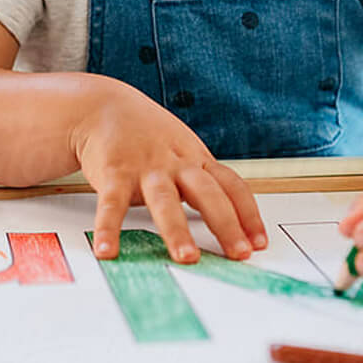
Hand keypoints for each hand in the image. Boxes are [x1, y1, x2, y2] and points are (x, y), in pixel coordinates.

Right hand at [69, 78, 266, 264]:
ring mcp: (146, 167)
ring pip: (164, 200)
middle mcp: (176, 163)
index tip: (259, 243)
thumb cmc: (148, 135)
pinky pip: (113, 203)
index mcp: (197, 159)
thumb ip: (200, 182)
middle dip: (226, 224)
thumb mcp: (183, 151)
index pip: (232, 186)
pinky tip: (108, 250)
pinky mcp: (114, 171)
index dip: (248, 214)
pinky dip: (109, 228)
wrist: (104, 106)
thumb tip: (227, 222)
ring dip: (177, 230)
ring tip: (187, 257)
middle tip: (239, 254)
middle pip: (207, 193)